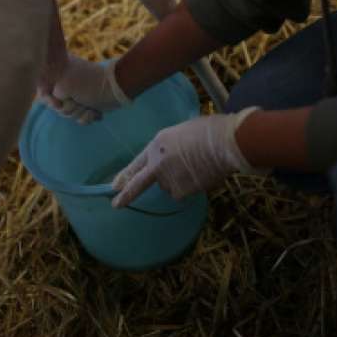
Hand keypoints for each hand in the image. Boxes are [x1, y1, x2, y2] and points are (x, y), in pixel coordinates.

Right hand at [38, 55, 130, 123]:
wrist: (115, 90)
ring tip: (90, 106)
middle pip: (56, 107)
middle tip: (79, 101)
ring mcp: (75, 96)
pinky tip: (95, 112)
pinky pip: (78, 118)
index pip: (43, 92)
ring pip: (68, 114)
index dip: (50, 101)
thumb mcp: (65, 85)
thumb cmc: (90, 84)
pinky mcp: (85, 105)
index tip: (59, 104)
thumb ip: (51, 94)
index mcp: (58, 75)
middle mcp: (65, 85)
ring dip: (80, 113)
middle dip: (69, 108)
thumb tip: (53, 104)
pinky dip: (87, 117)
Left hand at [112, 107, 263, 206]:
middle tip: (116, 205)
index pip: (137, 164)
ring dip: (181, 182)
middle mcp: (158, 163)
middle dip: (126, 195)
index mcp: (157, 145)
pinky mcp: (181, 191)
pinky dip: (194, 187)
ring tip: (198, 167)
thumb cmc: (208, 131)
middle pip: (144, 182)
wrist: (222, 142)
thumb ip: (171, 150)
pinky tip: (204, 174)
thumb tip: (175, 162)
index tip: (114, 186)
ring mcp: (168, 179)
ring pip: (172, 187)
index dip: (125, 175)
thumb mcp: (182, 134)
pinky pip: (186, 192)